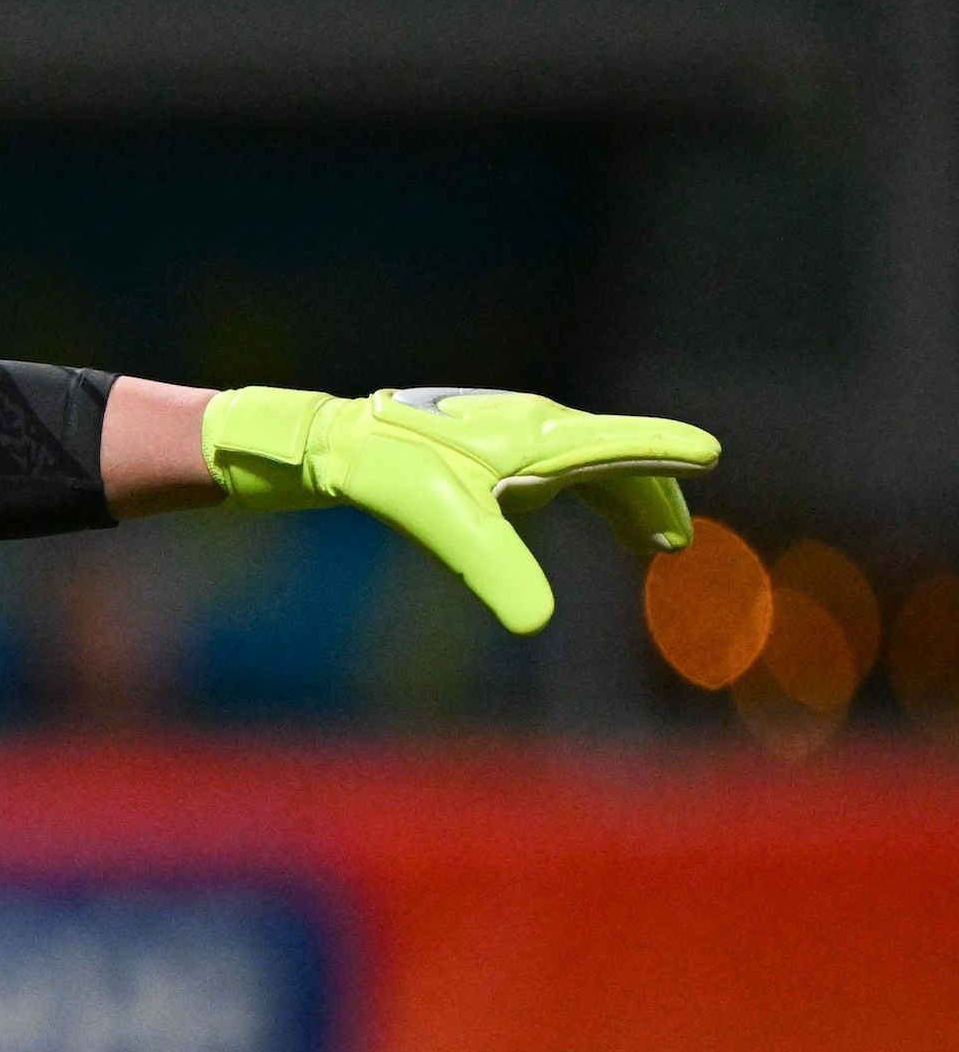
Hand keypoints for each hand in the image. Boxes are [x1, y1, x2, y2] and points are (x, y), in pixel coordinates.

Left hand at [202, 385, 719, 633]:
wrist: (342, 445)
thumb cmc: (395, 475)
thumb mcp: (448, 525)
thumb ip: (496, 569)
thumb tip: (538, 624)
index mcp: (539, 438)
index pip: (620, 445)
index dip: (664, 453)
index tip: (709, 453)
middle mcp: (537, 428)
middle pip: (616, 461)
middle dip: (653, 500)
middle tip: (675, 545)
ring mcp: (518, 435)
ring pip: (591, 466)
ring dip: (627, 501)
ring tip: (654, 542)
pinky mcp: (497, 448)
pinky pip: (562, 470)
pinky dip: (592, 495)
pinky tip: (594, 520)